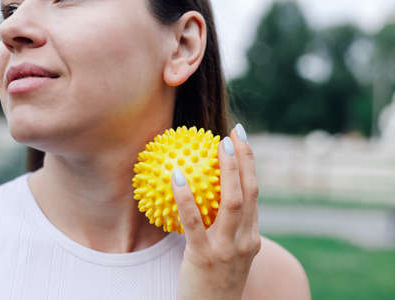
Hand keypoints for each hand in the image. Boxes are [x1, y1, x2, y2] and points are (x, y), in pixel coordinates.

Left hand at [171, 123, 260, 299]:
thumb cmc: (216, 283)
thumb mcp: (229, 257)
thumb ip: (226, 231)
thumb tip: (207, 201)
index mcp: (252, 238)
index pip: (255, 194)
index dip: (250, 165)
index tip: (243, 141)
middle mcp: (246, 240)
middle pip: (251, 191)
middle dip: (245, 159)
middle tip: (234, 133)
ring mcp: (228, 249)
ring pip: (233, 201)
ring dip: (228, 169)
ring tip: (217, 145)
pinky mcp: (205, 257)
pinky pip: (194, 221)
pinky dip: (186, 197)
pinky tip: (176, 176)